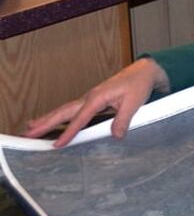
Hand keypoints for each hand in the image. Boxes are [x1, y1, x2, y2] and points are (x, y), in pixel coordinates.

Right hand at [23, 58, 169, 147]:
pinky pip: (72, 110)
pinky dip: (59, 116)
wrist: (143, 72)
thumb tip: (115, 135)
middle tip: (28, 133)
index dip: (68, 132)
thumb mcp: (134, 102)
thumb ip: (124, 119)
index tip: (57, 144)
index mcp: (98, 97)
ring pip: (65, 110)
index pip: (80, 118)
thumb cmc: (138, 85)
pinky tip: (52, 122)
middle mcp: (90, 97)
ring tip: (31, 128)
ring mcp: (90, 98)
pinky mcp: (93, 101)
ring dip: (48, 119)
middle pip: (63, 111)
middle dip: (45, 123)